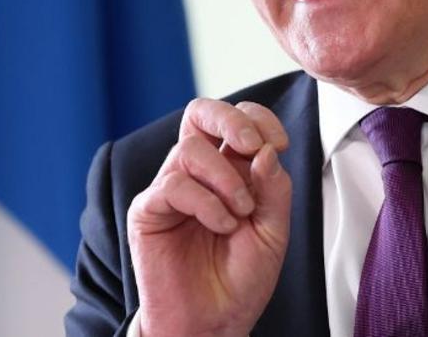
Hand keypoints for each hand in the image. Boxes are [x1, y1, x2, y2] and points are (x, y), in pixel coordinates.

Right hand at [128, 99, 291, 336]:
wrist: (215, 322)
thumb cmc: (241, 278)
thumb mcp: (274, 231)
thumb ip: (274, 189)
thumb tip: (265, 151)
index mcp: (229, 169)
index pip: (236, 119)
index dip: (258, 119)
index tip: (279, 144)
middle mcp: (198, 172)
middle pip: (200, 113)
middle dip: (230, 120)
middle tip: (251, 145)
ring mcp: (170, 189)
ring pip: (189, 149)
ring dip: (225, 178)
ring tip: (240, 213)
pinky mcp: (148, 211)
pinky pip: (174, 186)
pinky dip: (206, 203)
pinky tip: (222, 226)